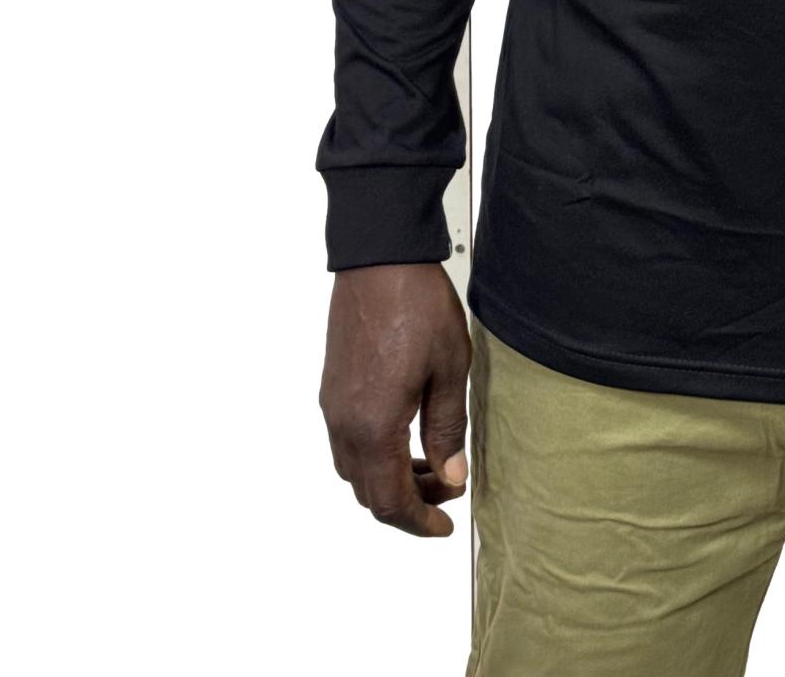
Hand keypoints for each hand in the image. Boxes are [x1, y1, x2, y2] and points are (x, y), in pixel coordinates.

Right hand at [319, 263, 471, 536]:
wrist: (380, 258)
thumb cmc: (417, 305)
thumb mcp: (449, 368)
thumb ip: (448, 429)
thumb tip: (452, 476)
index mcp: (373, 426)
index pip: (389, 500)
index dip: (418, 521)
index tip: (445, 526)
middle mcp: (344, 422)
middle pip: (367, 491)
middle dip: (408, 501)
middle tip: (448, 487)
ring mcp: (333, 404)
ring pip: (354, 468)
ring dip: (389, 478)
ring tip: (432, 460)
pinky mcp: (332, 387)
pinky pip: (347, 441)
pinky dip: (375, 454)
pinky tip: (406, 433)